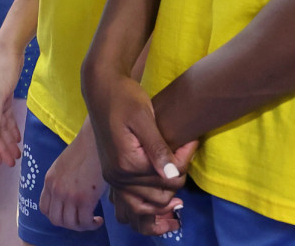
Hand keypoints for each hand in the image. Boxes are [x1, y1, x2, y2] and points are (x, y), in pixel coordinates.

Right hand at [0, 42, 24, 165]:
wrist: (9, 50)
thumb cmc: (2, 70)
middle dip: (2, 148)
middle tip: (12, 163)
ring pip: (1, 127)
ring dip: (8, 141)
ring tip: (16, 155)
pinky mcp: (5, 98)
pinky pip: (7, 118)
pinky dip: (12, 128)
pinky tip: (17, 138)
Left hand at [39, 122, 105, 230]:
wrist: (95, 138)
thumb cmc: (85, 148)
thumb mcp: (64, 164)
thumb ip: (62, 180)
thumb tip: (70, 195)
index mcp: (50, 180)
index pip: (44, 208)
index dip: (56, 215)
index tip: (68, 214)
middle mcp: (56, 189)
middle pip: (56, 220)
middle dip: (69, 224)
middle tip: (81, 219)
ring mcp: (69, 195)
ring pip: (70, 224)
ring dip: (81, 227)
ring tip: (92, 220)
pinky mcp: (84, 198)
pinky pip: (84, 222)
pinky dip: (92, 224)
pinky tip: (99, 219)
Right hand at [85, 71, 194, 232]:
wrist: (103, 89)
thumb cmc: (125, 97)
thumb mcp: (144, 117)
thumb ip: (157, 147)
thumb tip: (171, 174)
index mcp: (127, 164)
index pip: (168, 178)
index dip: (185, 160)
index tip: (191, 140)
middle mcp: (118, 178)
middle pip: (161, 195)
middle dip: (177, 177)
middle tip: (185, 151)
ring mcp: (114, 179)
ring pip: (148, 205)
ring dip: (165, 194)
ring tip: (178, 172)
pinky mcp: (113, 175)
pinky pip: (134, 201)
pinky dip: (150, 200)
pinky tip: (163, 186)